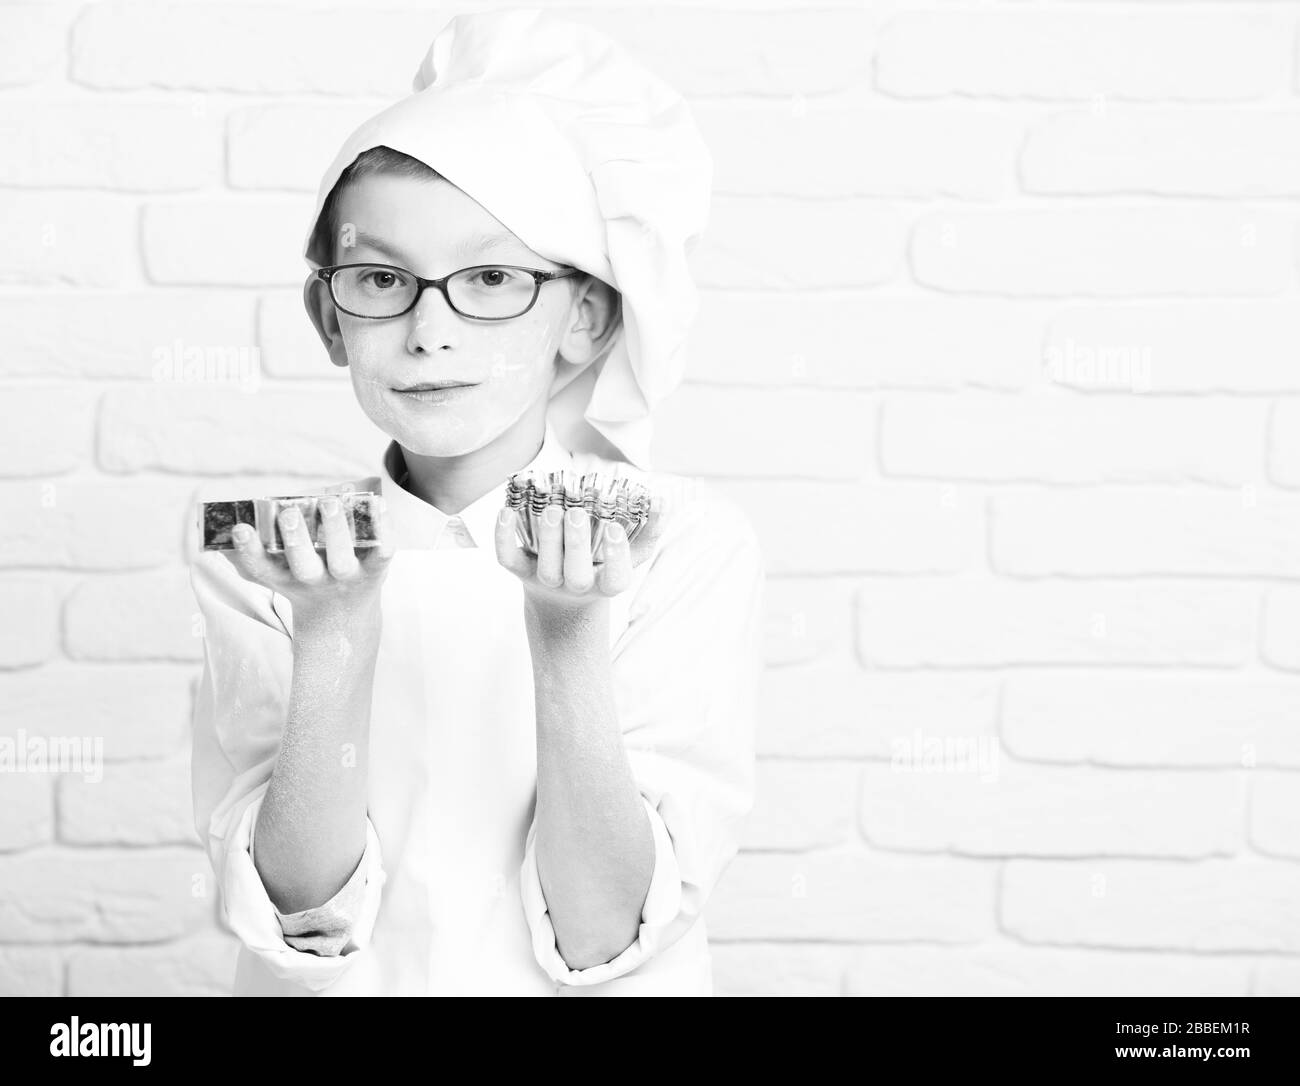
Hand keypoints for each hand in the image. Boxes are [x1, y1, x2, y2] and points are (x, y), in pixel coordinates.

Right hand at [221, 493, 395, 633]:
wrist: (344, 614)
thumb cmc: (303, 579)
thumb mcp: (275, 570)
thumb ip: (251, 549)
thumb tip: (216, 521)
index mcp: (285, 579)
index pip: (261, 568)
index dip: (249, 551)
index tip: (239, 528)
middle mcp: (315, 581)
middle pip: (303, 566)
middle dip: (295, 540)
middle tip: (289, 512)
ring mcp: (346, 577)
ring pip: (341, 558)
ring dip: (336, 530)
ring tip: (329, 500)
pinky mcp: (376, 571)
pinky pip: (383, 551)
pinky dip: (382, 528)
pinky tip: (377, 503)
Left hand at [494, 497, 668, 611]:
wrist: (563, 597)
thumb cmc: (604, 564)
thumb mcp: (633, 552)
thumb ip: (651, 528)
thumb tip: (663, 500)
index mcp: (606, 584)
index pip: (616, 579)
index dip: (616, 558)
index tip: (616, 532)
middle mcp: (577, 586)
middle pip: (575, 575)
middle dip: (575, 545)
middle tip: (575, 513)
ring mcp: (547, 581)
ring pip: (545, 567)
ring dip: (546, 538)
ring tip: (551, 508)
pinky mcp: (521, 571)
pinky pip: (508, 559)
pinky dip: (502, 537)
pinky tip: (505, 511)